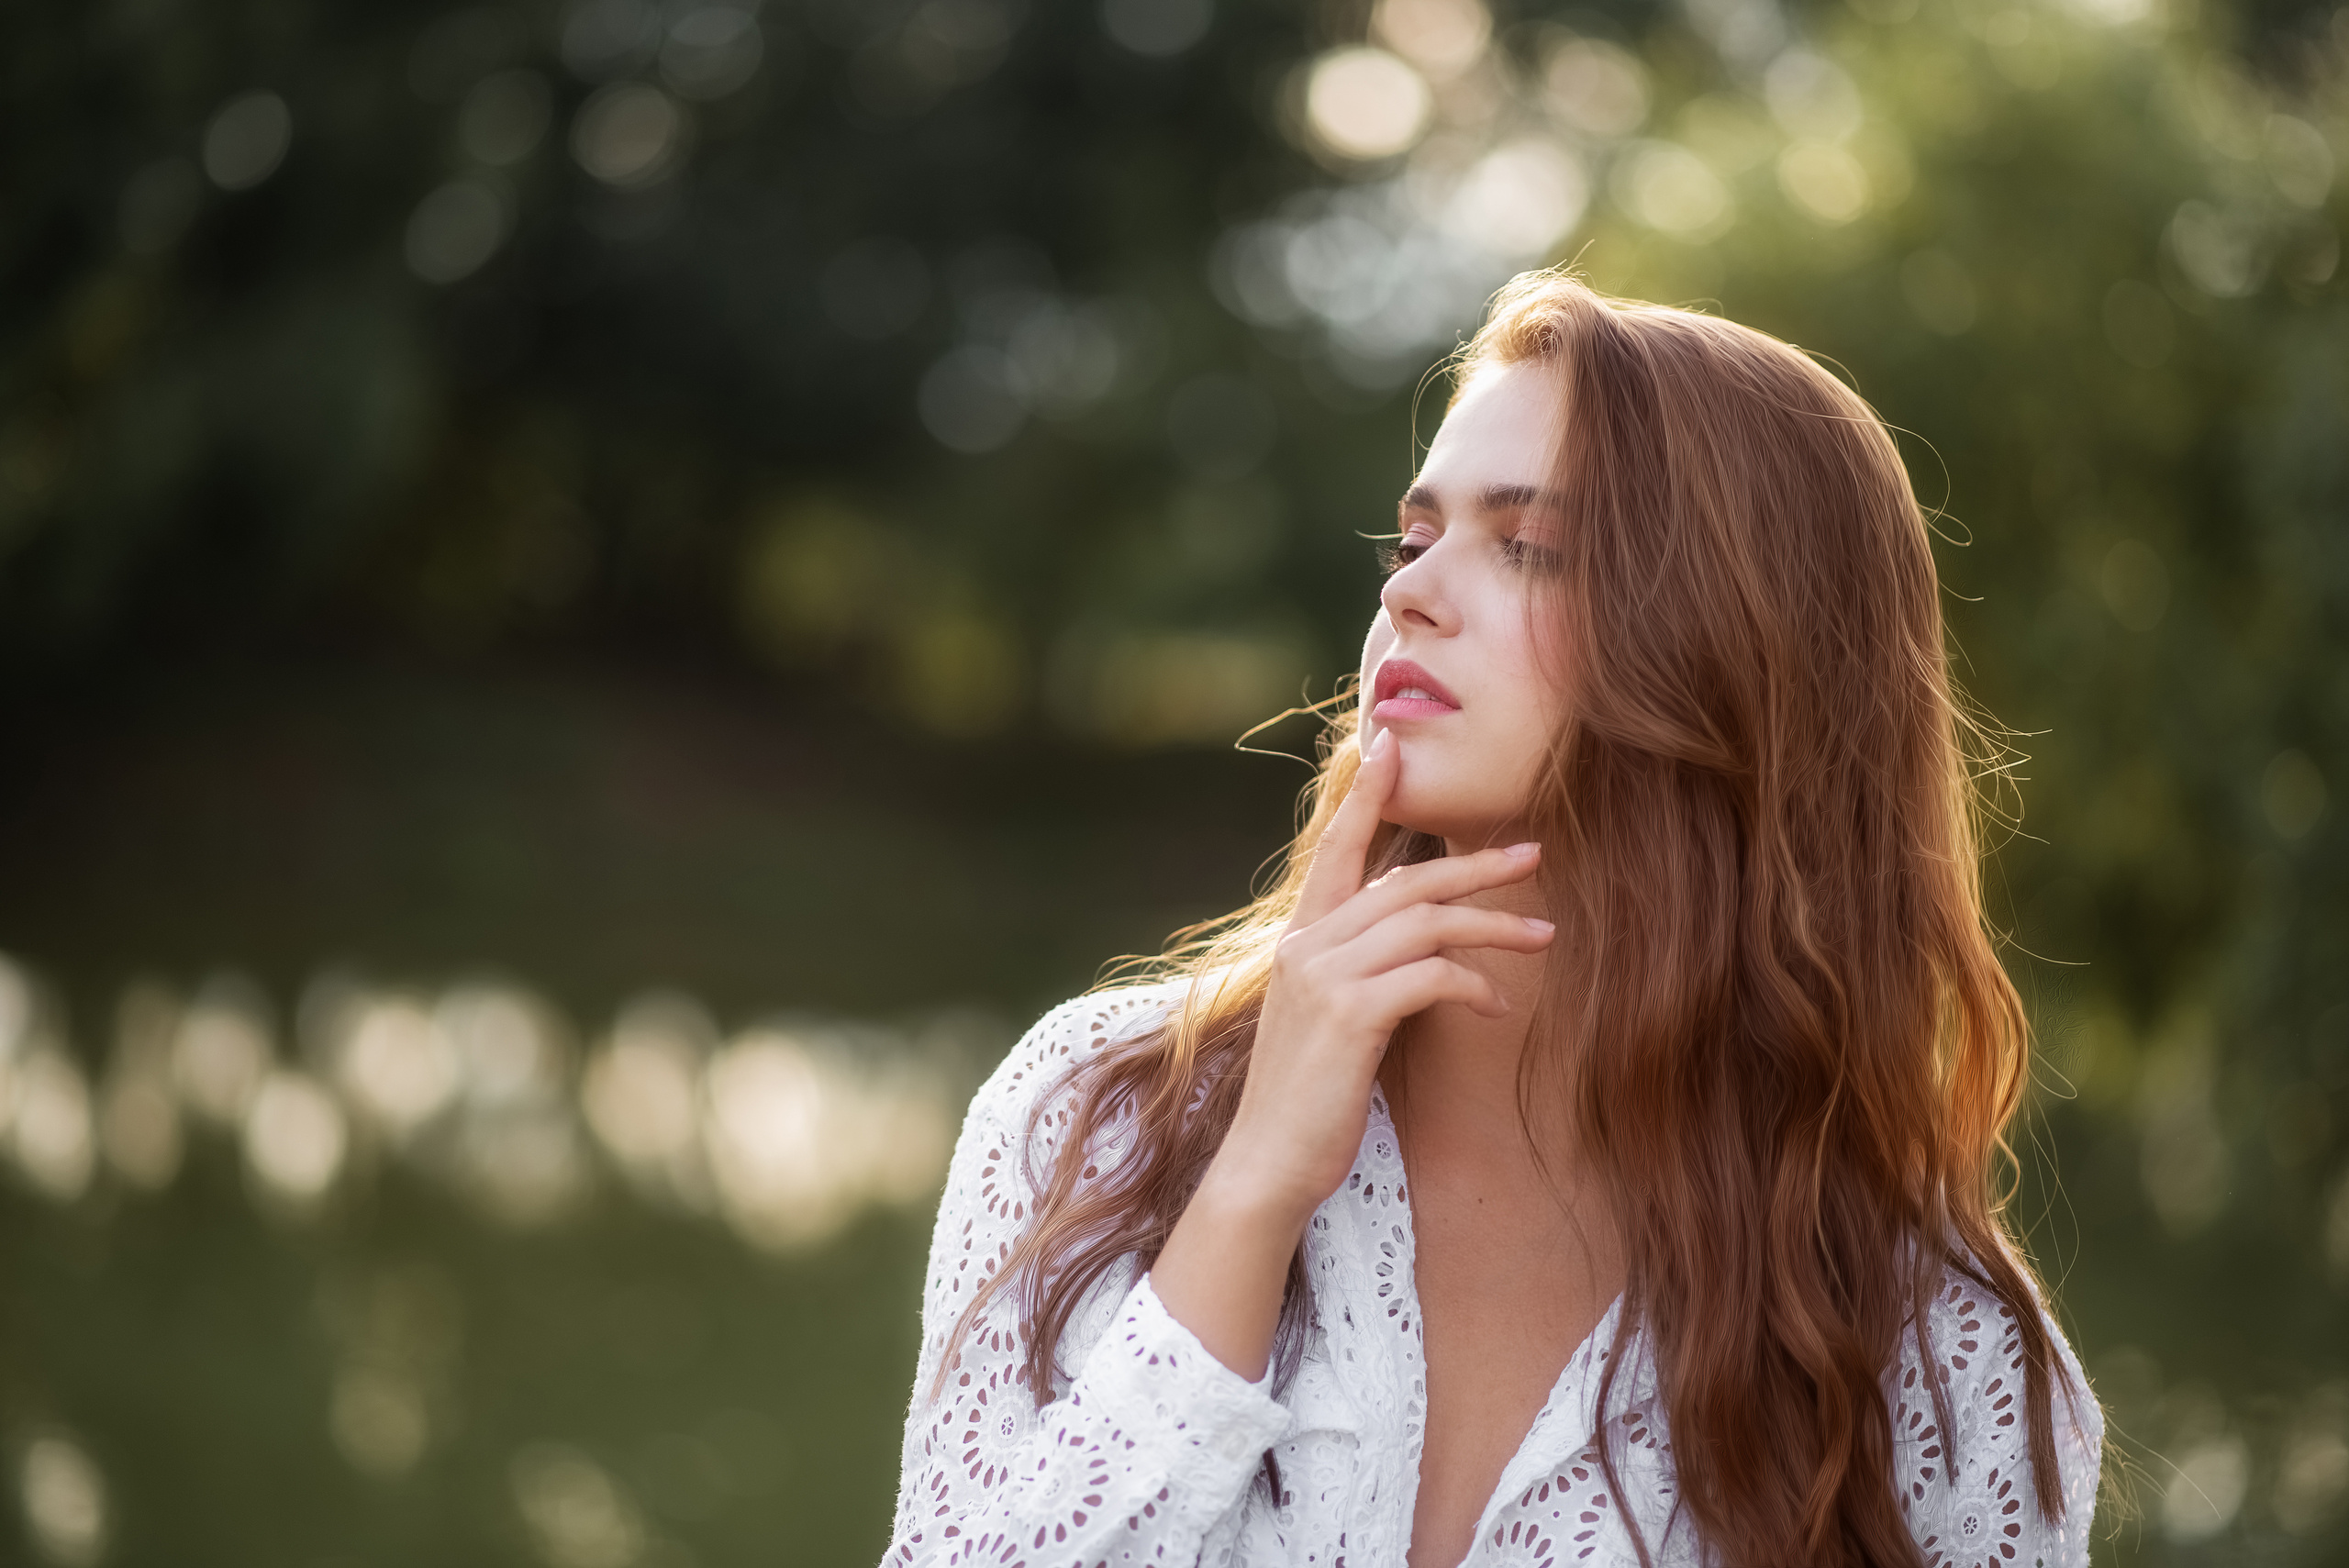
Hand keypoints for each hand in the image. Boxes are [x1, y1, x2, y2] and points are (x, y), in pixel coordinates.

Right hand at [1214, 726, 1552, 1221]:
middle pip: (1404, 882)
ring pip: (1424, 923)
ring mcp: (1324, 977)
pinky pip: (1429, 976)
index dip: (1364, 798)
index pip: (1334, 850)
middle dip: (1475, 865)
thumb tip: (1420, 949)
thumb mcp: (1330, 1022)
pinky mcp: (1349, 1015)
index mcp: (1301, 941)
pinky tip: (1497, 1005)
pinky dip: (1473, 983)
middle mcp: (1307, 946)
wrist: (1268, 1163)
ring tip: (1544, 936)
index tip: (1390, 747)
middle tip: (1532, 852)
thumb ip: (1361, 973)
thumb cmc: (1309, 1099)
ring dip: (1493, 926)